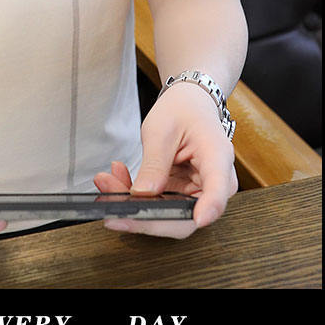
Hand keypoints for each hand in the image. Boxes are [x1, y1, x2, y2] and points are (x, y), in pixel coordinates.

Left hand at [94, 82, 237, 237]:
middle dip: (145, 214)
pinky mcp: (181, 195)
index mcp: (217, 159)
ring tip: (105, 180)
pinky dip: (134, 195)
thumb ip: (154, 164)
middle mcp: (213, 184)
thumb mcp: (161, 131)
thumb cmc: (181, 111)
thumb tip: (142, 195)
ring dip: (132, 203)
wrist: (188, 105)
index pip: (218, 191)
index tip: (198, 219)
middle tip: (109, 200)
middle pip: (186, 216)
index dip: (210, 208)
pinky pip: (158, 205)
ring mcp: (198, 193)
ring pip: (166, 215)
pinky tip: (116, 178)